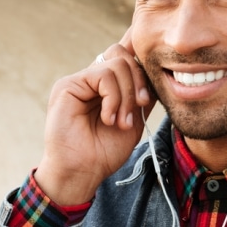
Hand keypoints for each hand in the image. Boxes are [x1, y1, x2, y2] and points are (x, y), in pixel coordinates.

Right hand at [34, 28, 155, 204]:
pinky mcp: (67, 85)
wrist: (83, 172)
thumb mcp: (134, 119)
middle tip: (141, 107)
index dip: (140, 58)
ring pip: (117, 63)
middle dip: (140, 80)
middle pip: (124, 55)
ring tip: (122, 121)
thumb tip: (158, 73)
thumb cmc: (105, 151)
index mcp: (106, 86)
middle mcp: (92, 79)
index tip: (153, 74)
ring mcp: (79, 81)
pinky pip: (102, 74)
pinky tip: (109, 118)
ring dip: (127, 95)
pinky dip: (113, 97)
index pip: (125, 57)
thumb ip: (142, 95)